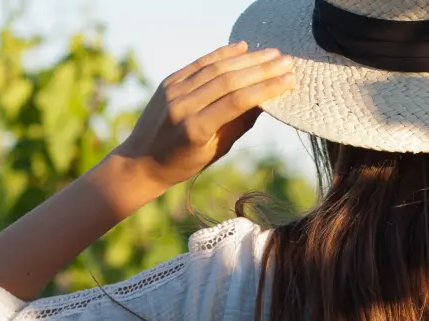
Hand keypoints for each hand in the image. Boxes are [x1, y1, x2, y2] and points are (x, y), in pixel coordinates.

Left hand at [110, 43, 296, 191]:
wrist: (139, 161)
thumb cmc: (182, 164)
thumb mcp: (215, 151)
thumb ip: (239, 124)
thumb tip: (267, 100)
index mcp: (196, 129)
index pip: (238, 101)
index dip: (266, 88)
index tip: (289, 80)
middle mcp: (183, 106)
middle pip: (229, 80)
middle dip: (262, 69)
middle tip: (287, 62)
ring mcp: (173, 92)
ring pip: (216, 68)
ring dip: (247, 59)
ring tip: (272, 54)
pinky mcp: (168, 82)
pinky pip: (200, 64)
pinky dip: (222, 54)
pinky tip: (242, 48)